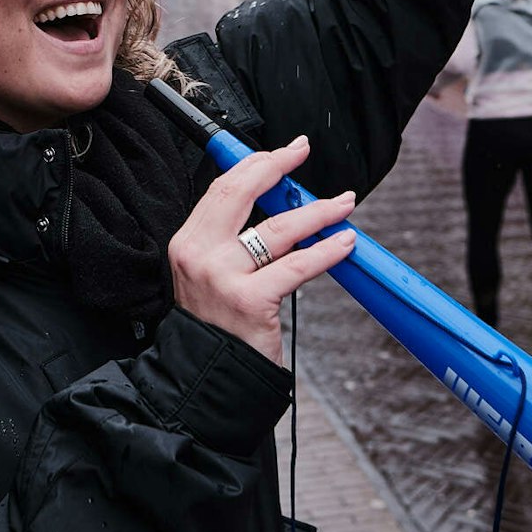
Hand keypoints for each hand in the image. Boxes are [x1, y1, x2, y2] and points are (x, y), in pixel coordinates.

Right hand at [167, 137, 356, 363]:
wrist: (209, 379)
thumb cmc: (219, 327)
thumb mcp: (211, 275)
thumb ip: (232, 240)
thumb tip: (278, 203)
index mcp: (188, 243)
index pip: (221, 189)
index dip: (254, 164)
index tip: (281, 152)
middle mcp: (198, 254)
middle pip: (241, 193)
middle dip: (277, 166)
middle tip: (302, 152)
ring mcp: (221, 276)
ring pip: (277, 228)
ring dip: (317, 211)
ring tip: (343, 203)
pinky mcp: (248, 300)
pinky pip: (296, 266)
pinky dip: (326, 251)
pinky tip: (344, 242)